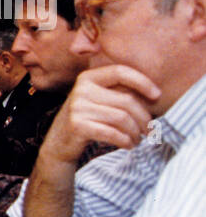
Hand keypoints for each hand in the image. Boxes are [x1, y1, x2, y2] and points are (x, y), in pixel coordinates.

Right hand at [40, 64, 160, 162]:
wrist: (58, 143)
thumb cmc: (87, 120)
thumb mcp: (98, 100)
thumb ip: (119, 92)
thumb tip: (155, 95)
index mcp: (88, 78)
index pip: (120, 72)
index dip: (142, 82)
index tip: (157, 96)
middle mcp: (81, 89)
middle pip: (126, 100)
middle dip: (143, 118)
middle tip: (149, 130)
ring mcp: (77, 107)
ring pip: (122, 118)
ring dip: (135, 132)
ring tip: (138, 138)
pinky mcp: (77, 126)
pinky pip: (112, 133)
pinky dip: (125, 141)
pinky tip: (128, 145)